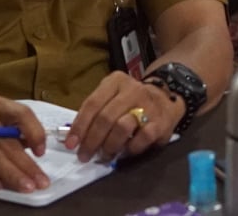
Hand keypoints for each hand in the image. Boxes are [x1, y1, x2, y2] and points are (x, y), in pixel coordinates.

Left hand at [67, 71, 184, 163]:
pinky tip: (125, 152)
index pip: (92, 104)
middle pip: (105, 118)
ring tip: (105, 155)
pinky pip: (141, 139)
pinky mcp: (161, 122)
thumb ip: (96, 112)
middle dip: (92, 141)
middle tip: (85, 155)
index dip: (80, 126)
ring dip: (109, 146)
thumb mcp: (112, 96)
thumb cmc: (132, 101)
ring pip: (122, 128)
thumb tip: (75, 138)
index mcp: (116, 82)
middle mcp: (132, 90)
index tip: (71, 144)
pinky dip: (130, 149)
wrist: (167, 97)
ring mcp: (148, 105)